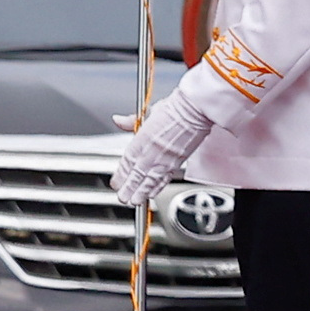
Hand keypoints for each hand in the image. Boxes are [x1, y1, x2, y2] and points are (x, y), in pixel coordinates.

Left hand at [114, 82, 216, 206]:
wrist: (194, 112)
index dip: (120, 176)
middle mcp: (150, 154)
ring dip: (141, 193)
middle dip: (128, 190)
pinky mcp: (176, 164)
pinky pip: (164, 180)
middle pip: (136, 177)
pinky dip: (157, 188)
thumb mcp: (148, 112)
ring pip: (149, 182)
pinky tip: (152, 193)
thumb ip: (130, 121)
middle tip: (122, 198)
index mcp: (141, 141)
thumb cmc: (174, 108)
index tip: (116, 183)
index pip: (126, 163)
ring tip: (134, 201)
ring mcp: (164, 161)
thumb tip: (119, 120)